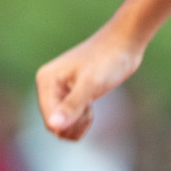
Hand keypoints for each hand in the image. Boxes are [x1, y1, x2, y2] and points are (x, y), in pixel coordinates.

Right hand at [35, 26, 143, 140]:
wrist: (124, 44)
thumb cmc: (108, 60)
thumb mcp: (91, 84)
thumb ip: (72, 106)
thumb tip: (53, 126)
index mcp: (46, 80)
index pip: (50, 121)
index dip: (70, 123)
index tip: (87, 108)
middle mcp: (48, 85)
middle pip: (55, 125)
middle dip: (75, 122)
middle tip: (90, 105)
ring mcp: (59, 91)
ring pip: (63, 125)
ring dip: (80, 121)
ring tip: (91, 102)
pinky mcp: (71, 95)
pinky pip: (71, 120)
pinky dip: (82, 118)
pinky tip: (91, 104)